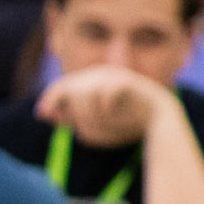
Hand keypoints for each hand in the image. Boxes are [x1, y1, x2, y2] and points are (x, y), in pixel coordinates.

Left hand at [32, 65, 176, 152]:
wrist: (162, 121)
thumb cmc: (126, 123)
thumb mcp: (94, 125)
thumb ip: (70, 119)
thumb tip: (43, 114)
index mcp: (91, 80)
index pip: (62, 86)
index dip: (50, 100)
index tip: (41, 115)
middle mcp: (100, 73)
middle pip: (72, 91)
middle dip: (75, 113)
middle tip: (84, 130)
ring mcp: (114, 75)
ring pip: (85, 94)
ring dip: (89, 114)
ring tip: (102, 125)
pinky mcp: (127, 81)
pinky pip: (105, 96)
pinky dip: (105, 109)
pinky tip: (111, 115)